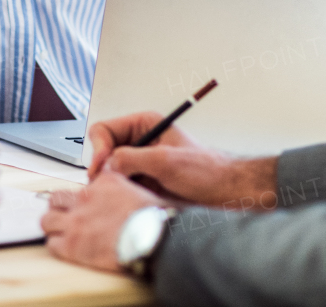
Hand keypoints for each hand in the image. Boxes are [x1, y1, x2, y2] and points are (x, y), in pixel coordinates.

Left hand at [42, 171, 161, 272]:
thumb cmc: (154, 219)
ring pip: (46, 220)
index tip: (85, 208)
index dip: (81, 200)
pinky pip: (52, 244)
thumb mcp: (139, 190)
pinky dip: (58, 247)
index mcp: (103, 183)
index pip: (80, 187)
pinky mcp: (72, 245)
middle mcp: (85, 199)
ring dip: (54, 227)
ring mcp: (76, 221)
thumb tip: (122, 192)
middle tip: (66, 218)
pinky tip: (69, 250)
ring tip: (63, 234)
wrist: (153, 238)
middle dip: (59, 209)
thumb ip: (123, 187)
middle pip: (55, 199)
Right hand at [88, 111, 278, 210]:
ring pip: (108, 171)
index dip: (98, 149)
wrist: (227, 194)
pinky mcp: (142, 182)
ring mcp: (139, 163)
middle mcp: (138, 141)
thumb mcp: (167, 162)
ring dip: (111, 184)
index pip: (103, 130)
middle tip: (105, 186)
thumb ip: (133, 158)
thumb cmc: (207, 171)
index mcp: (144, 124)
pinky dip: (119, 194)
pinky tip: (131, 201)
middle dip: (102, 168)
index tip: (102, 168)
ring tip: (124, 194)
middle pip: (102, 151)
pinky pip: (119, 187)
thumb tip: (106, 165)